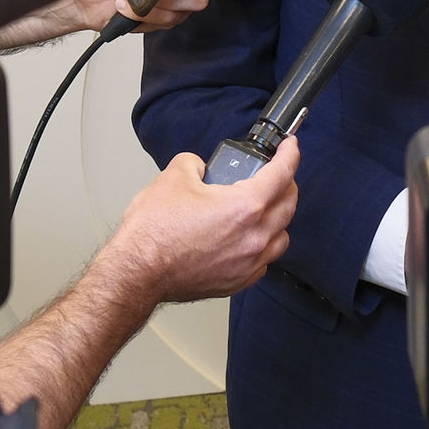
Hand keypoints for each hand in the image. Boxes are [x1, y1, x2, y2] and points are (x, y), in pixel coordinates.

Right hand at [103, 141, 300, 304]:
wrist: (138, 273)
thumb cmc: (153, 234)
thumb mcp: (172, 177)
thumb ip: (194, 163)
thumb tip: (200, 167)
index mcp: (244, 208)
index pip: (282, 174)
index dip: (289, 154)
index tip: (290, 147)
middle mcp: (254, 237)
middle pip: (288, 204)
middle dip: (286, 183)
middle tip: (276, 173)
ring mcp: (248, 263)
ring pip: (282, 236)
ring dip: (278, 218)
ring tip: (264, 207)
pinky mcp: (237, 282)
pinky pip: (264, 261)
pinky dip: (263, 246)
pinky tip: (248, 238)